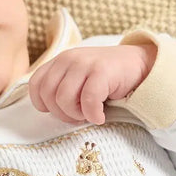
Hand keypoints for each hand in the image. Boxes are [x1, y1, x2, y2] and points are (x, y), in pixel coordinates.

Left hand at [28, 43, 156, 124]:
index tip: (60, 110)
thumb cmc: (105, 78)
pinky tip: (100, 116)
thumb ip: (60, 88)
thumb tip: (48, 111)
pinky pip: (88, 100)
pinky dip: (93, 114)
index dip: (43, 104)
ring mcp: (84, 63)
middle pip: (48, 95)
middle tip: (78, 116)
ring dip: (76, 114)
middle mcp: (68, 58)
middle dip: (61, 113)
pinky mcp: (101, 71)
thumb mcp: (77, 79)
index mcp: (59, 61)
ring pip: (64, 98)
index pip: (36, 85)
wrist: (138, 65)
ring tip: (89, 114)